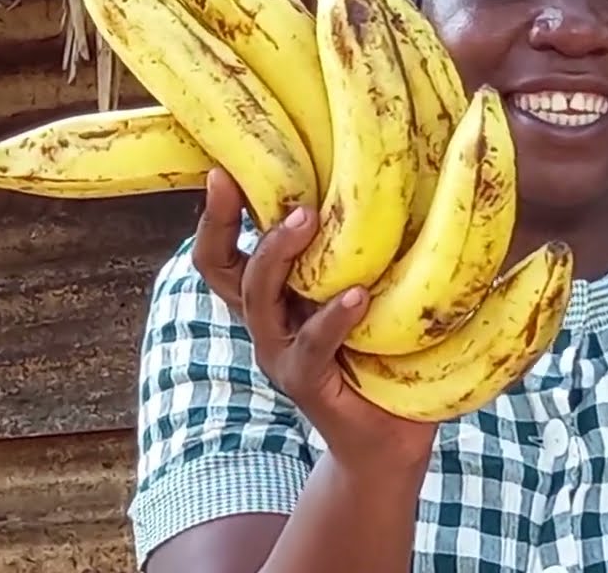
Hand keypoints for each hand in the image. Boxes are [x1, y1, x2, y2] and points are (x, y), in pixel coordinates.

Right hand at [192, 167, 437, 470]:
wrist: (390, 437)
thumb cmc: (382, 350)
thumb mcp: (365, 289)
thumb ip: (360, 250)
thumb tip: (391, 177)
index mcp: (274, 296)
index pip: (224, 250)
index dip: (216, 212)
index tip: (221, 169)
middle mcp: (266, 321)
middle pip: (221, 269)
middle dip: (226, 221)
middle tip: (252, 181)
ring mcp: (280, 353)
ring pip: (257, 298)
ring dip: (279, 254)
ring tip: (309, 219)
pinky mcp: (305, 383)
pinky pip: (309, 346)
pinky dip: (332, 318)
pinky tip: (357, 296)